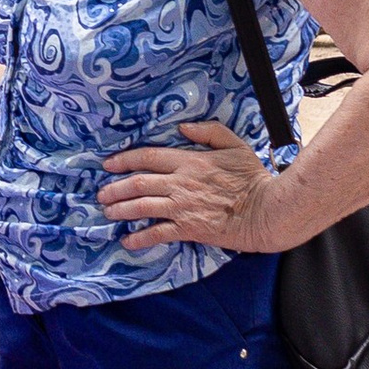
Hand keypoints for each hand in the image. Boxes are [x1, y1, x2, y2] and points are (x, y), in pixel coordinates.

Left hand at [96, 120, 285, 254]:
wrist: (266, 211)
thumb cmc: (253, 178)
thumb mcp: (235, 145)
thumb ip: (209, 132)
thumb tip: (182, 128)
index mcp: (190, 161)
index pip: (148, 157)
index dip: (124, 160)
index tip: (109, 164)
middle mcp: (180, 183)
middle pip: (138, 183)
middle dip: (115, 188)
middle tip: (101, 194)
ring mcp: (182, 207)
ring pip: (141, 207)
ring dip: (120, 209)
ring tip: (107, 212)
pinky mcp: (188, 229)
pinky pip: (157, 233)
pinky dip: (140, 238)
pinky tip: (127, 240)